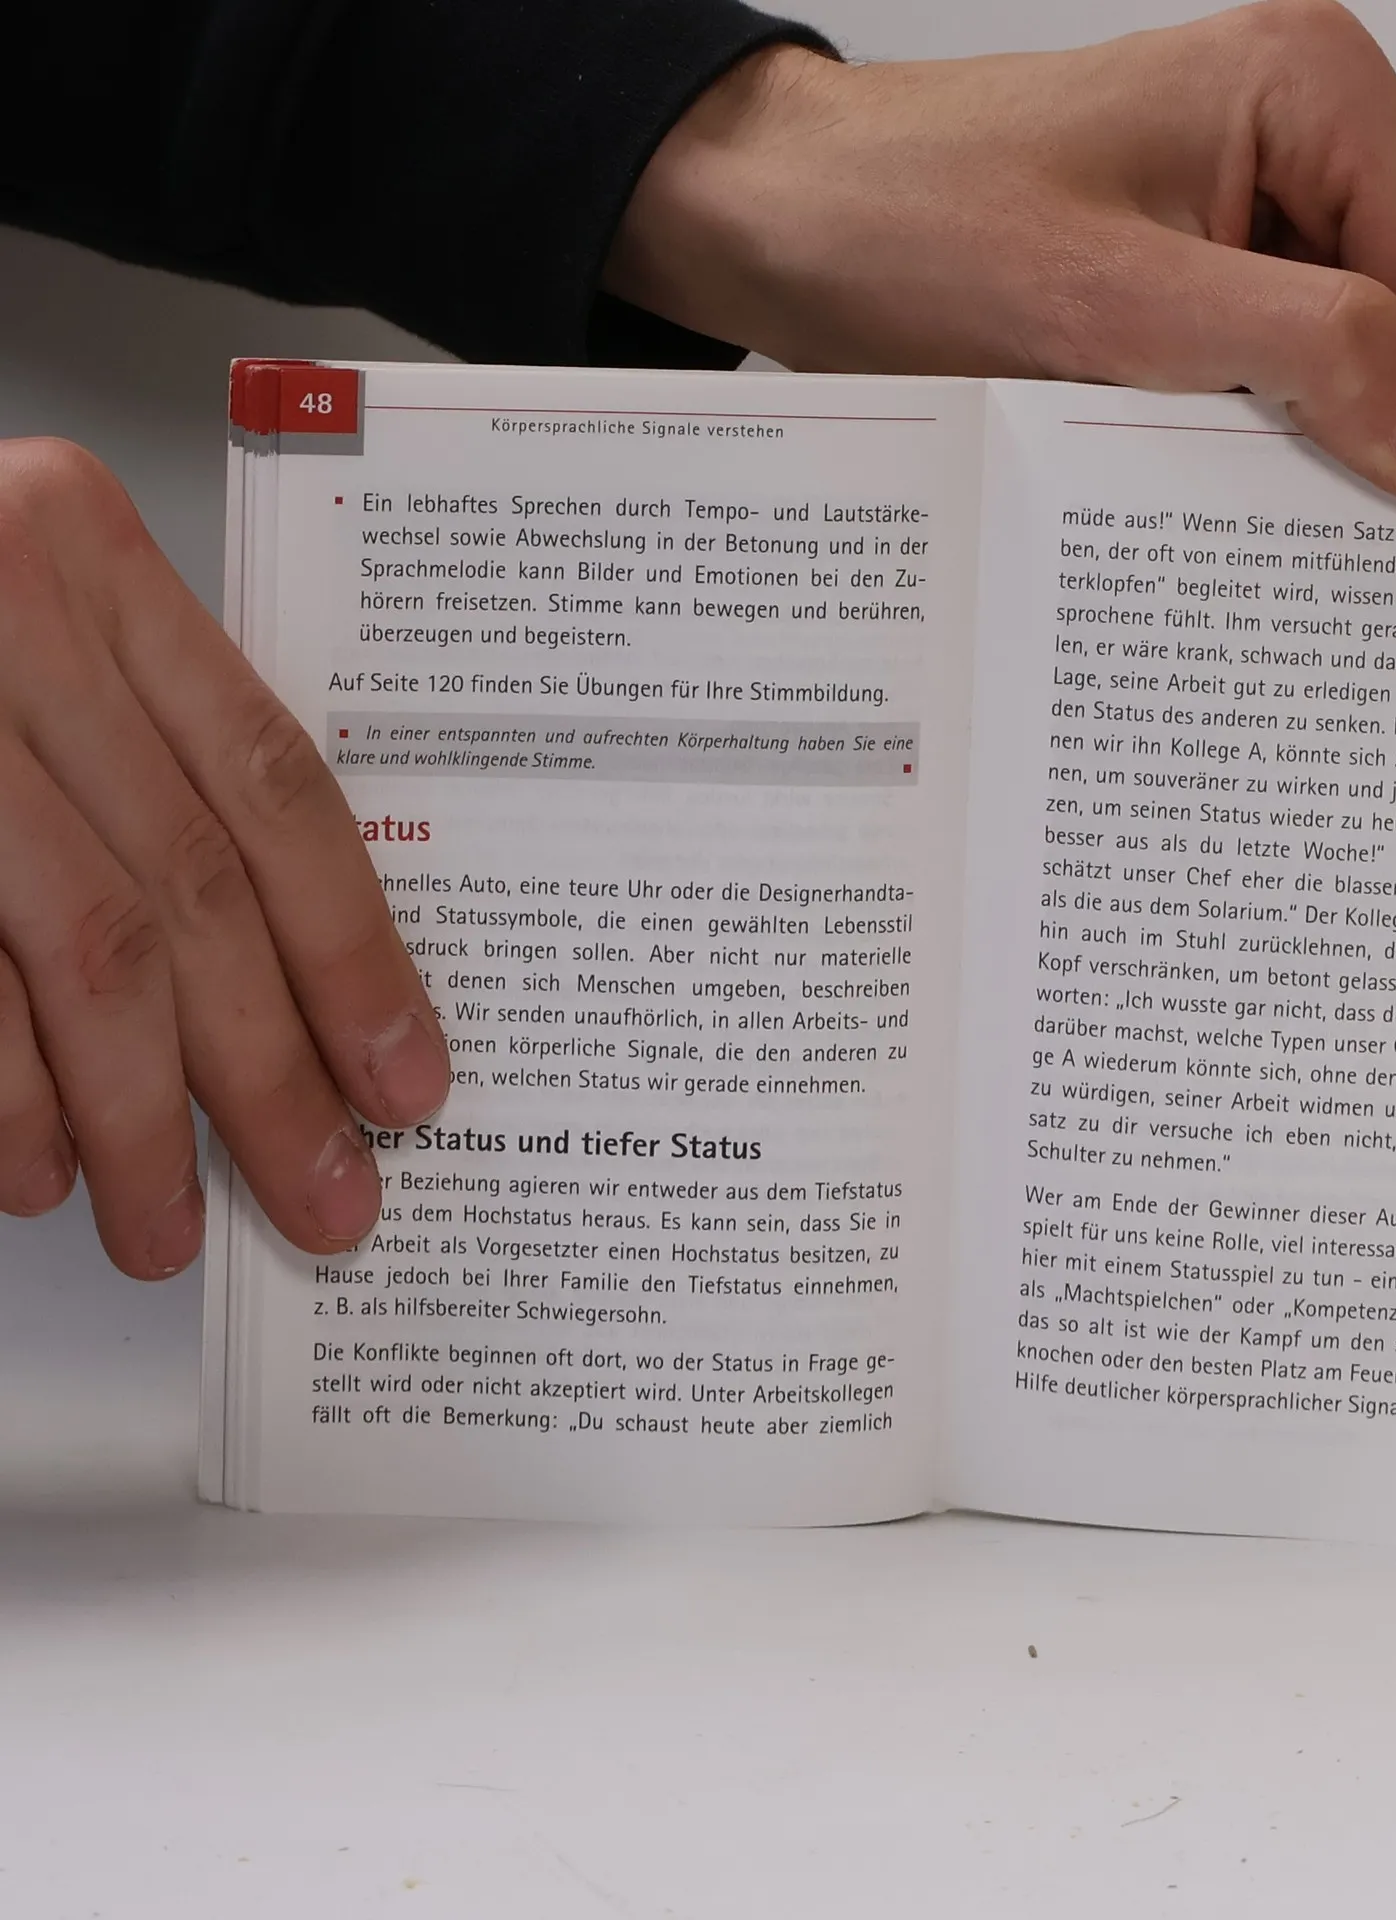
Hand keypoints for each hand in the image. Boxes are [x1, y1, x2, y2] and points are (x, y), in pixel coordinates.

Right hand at [0, 440, 448, 1276]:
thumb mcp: (26, 623)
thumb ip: (147, 755)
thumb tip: (288, 980)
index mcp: (86, 554)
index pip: (272, 784)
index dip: (352, 950)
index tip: (402, 1078)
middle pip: (194, 888)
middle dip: (270, 1074)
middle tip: (323, 1195)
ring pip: (81, 949)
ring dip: (136, 1117)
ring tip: (165, 1224)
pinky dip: (6, 1092)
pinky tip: (40, 1167)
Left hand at [610, 2, 1395, 504]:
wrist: (784, 223)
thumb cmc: (911, 219)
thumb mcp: (1120, 305)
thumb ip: (1312, 357)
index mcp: (1318, 95)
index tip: (1390, 527)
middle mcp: (1303, 142)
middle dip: (1363, 437)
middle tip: (1262, 508)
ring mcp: (1252, 215)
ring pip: (1350, 377)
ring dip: (1287, 448)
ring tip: (1185, 470)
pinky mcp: (1198, 279)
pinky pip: (1272, 386)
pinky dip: (1235, 444)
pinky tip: (1166, 462)